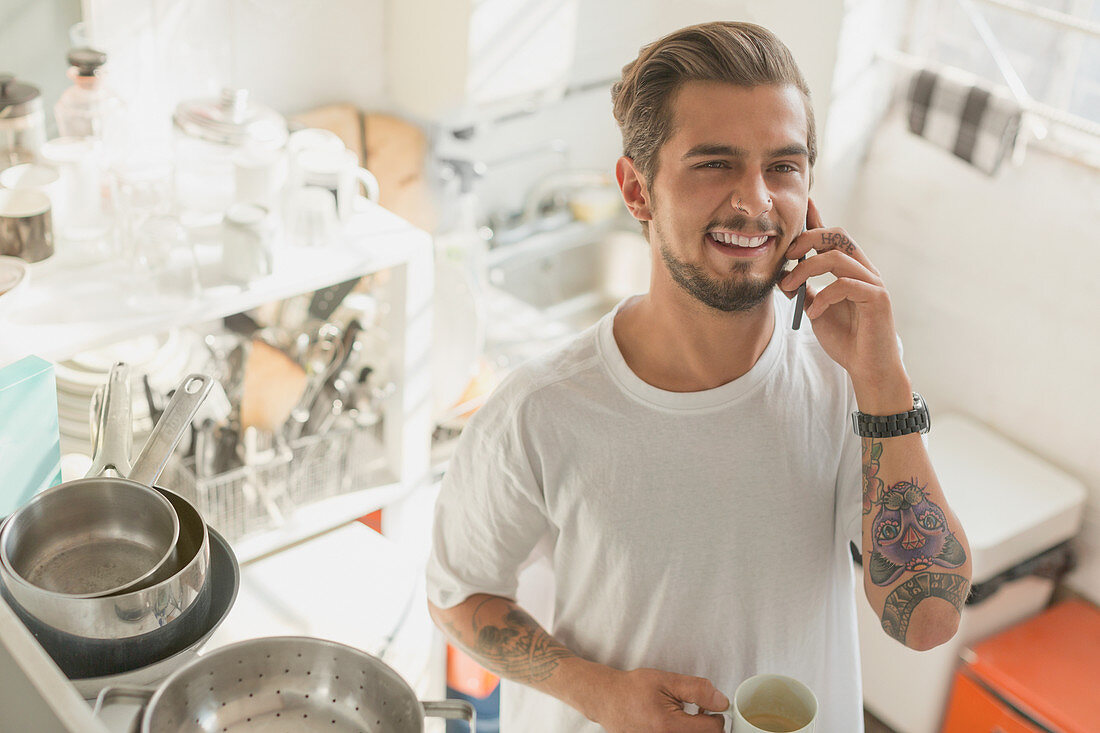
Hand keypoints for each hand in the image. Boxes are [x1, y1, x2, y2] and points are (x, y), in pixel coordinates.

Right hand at [587, 666, 728, 732]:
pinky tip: (675, 724)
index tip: (707, 706)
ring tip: (684, 717)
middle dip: (707, 725)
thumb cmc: (633, 689)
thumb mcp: (666, 681)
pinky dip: (683, 732)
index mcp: (670, 726)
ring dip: (695, 729)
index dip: (715, 713)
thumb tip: (722, 701)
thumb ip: (697, 690)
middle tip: (698, 710)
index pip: (713, 729)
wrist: (607, 700)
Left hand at [780, 199, 906, 394]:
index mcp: (849, 269)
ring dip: (806, 269)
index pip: (832, 237)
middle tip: (786, 258)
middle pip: (836, 235)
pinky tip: (811, 314)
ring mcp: (873, 282)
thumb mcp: (815, 309)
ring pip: (838, 257)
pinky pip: (846, 284)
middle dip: (806, 240)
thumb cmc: (845, 338)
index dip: (816, 219)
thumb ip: (804, 290)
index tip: (802, 203)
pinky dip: (823, 296)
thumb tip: (783, 275)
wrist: (867, 368)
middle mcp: (864, 270)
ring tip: (789, 288)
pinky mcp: (877, 298)